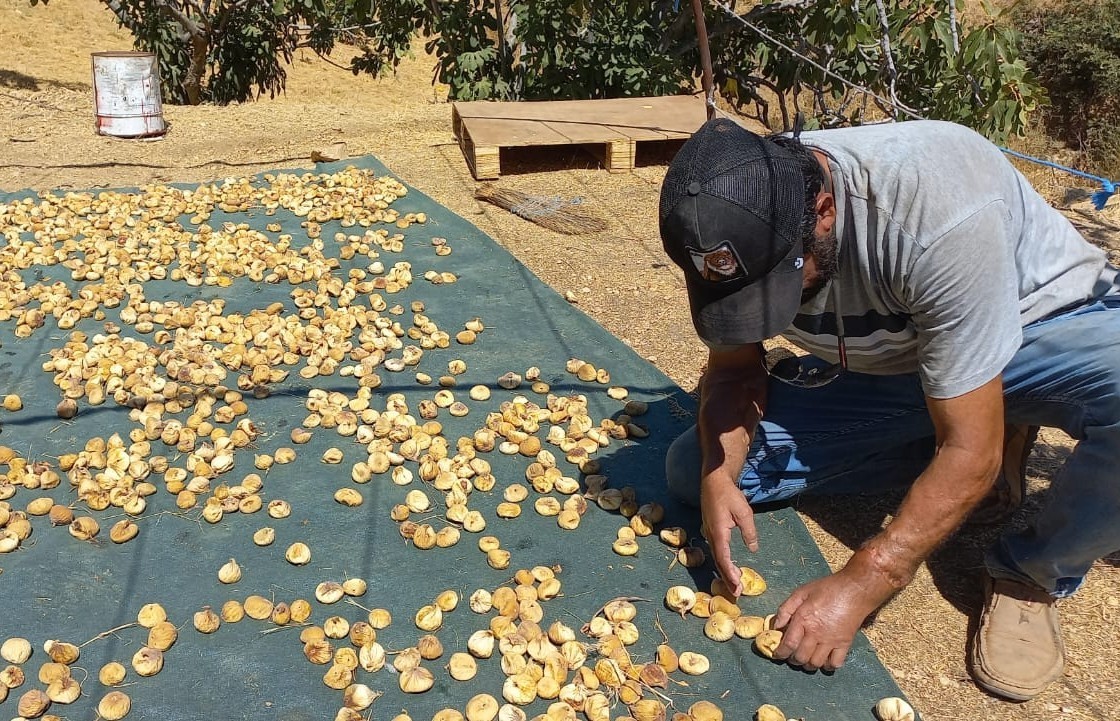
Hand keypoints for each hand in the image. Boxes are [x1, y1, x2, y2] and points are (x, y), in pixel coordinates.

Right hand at [699, 476, 758, 596]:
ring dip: (724, 572)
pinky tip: (728, 567)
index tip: (736, 586)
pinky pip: (716, 551)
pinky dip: (722, 562)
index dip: (729, 574)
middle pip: (718, 562)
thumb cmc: (728, 495)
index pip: (723, 558)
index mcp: (718, 533)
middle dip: (726, 578)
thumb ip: (749, 532)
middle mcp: (711, 536)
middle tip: (736, 593)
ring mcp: (709, 533)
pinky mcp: (711, 531)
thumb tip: (753, 548)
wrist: (713, 481)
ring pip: (716, 557)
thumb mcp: (744, 512)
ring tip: (734, 585)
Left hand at [770, 562, 895, 671]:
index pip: (788, 644)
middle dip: (792, 660)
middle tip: (791, 656)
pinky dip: (828, 666)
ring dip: (808, 665)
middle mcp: (817, 633)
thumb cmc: (827, 588)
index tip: (777, 655)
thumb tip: (776, 626)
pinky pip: (835, 663)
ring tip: (805, 659)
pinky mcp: (845, 644)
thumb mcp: (801, 592)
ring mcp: (831, 641)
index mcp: (804, 619)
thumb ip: (786, 609)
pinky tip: (823, 660)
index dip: (780, 653)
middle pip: (801, 657)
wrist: (855, 590)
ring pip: (816, 663)